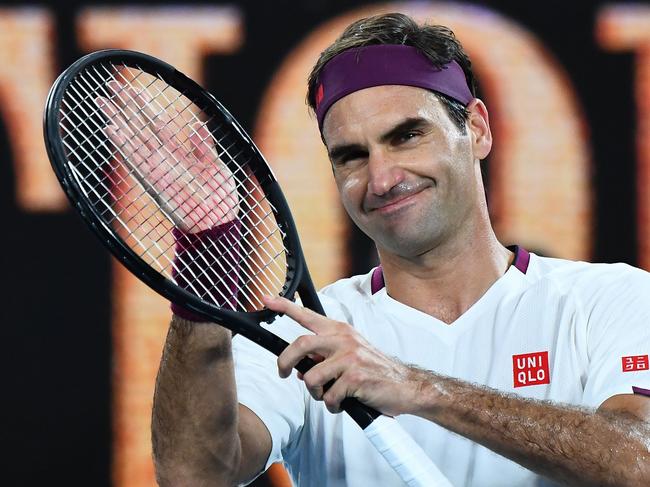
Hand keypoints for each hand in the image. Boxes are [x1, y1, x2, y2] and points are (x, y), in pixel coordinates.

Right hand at [96, 81, 238, 232]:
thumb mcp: (216, 168)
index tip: (132, 87)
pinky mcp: (153, 182)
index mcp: (180, 151)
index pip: (158, 121)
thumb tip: (198, 126)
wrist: (218, 224)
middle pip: (140, 125)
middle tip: (108, 85)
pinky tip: (110, 130)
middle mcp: (165, 157)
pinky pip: (135, 160)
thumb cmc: (221, 198)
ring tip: (101, 102)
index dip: (145, 104)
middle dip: (125, 106)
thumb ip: (204, 148)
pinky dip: (123, 145)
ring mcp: (157, 168)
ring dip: (117, 120)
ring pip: (133, 138)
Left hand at [264, 295, 424, 415]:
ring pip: (312, 377)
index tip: (267, 299)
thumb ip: (325, 356)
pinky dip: (333, 406)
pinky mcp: (356, 377)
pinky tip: (344, 403)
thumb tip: (299, 368)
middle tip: (284, 374)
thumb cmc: (375, 371)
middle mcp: (344, 340)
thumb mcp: (350, 354)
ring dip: (315, 394)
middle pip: (300, 344)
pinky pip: (329, 397)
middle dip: (285, 362)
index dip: (285, 307)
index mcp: (340, 331)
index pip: (308, 315)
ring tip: (329, 396)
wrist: (406, 385)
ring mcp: (350, 358)